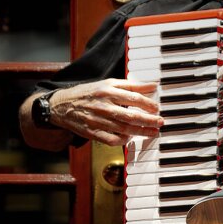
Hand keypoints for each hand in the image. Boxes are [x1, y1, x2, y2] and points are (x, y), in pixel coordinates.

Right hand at [48, 78, 162, 146]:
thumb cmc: (90, 93)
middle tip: (160, 122)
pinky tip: (130, 137)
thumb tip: (153, 85)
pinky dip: (122, 140)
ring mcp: (97, 121)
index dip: (148, 104)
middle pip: (130, 116)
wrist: (62, 105)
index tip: (157, 108)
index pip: (133, 98)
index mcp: (108, 91)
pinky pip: (111, 140)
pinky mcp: (92, 133)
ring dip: (141, 132)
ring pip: (123, 129)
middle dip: (148, 121)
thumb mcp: (109, 83)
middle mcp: (103, 106)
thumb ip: (132, 85)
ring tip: (153, 132)